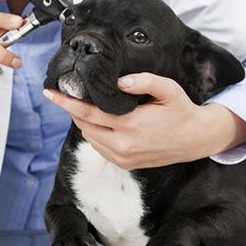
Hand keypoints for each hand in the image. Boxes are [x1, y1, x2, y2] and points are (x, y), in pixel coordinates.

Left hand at [44, 73, 245, 169]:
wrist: (195, 139)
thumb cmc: (180, 110)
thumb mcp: (168, 89)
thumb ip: (143, 81)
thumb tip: (120, 81)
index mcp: (130, 125)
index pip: (87, 112)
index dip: (66, 102)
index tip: (50, 93)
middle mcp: (123, 145)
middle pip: (84, 125)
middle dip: (73, 110)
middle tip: (69, 93)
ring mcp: (123, 157)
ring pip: (90, 137)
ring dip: (84, 122)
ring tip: (86, 105)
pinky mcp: (125, 164)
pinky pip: (100, 148)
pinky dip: (95, 134)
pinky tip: (100, 121)